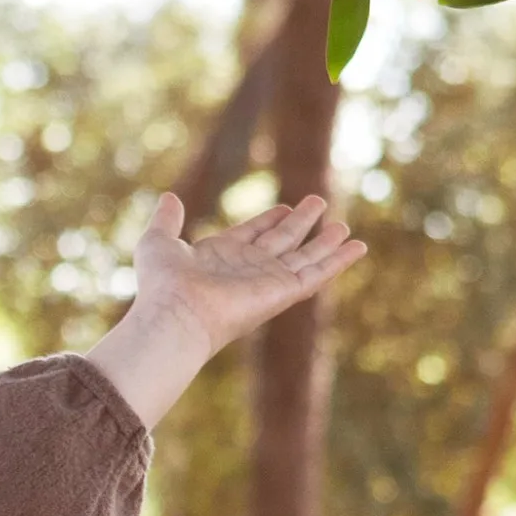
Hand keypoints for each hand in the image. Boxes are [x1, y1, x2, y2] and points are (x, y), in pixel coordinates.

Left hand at [86, 190, 366, 431]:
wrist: (176, 316)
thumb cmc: (162, 285)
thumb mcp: (158, 242)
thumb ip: (166, 220)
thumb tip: (168, 198)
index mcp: (220, 258)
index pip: (251, 235)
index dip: (268, 220)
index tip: (284, 207)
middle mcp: (246, 271)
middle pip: (281, 242)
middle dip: (300, 223)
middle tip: (318, 202)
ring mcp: (267, 282)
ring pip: (304, 257)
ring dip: (324, 242)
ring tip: (343, 225)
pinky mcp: (283, 291)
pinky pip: (317, 273)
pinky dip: (339, 260)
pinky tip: (358, 247)